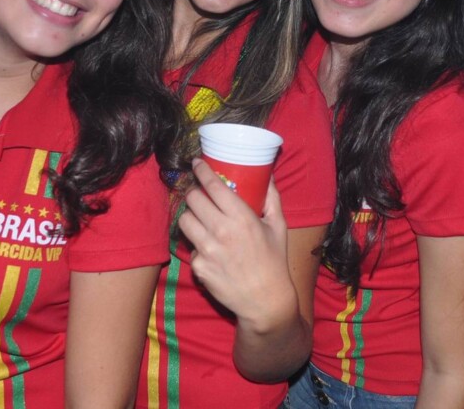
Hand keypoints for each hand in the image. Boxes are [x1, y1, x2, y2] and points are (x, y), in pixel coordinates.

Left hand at [178, 159, 297, 328]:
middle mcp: (220, 230)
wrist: (265, 300)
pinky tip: (210, 248)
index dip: (201, 170)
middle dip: (195, 194)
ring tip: (201, 219)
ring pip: (184, 220)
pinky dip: (197, 245)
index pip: (211, 185)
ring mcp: (207, 250)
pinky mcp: (198, 267)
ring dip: (191, 217)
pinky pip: (190, 247)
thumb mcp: (278, 226)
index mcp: (240, 217)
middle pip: (192, 199)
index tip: (197, 163)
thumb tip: (267, 174)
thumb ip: (272, 197)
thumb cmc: (274, 261)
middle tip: (201, 196)